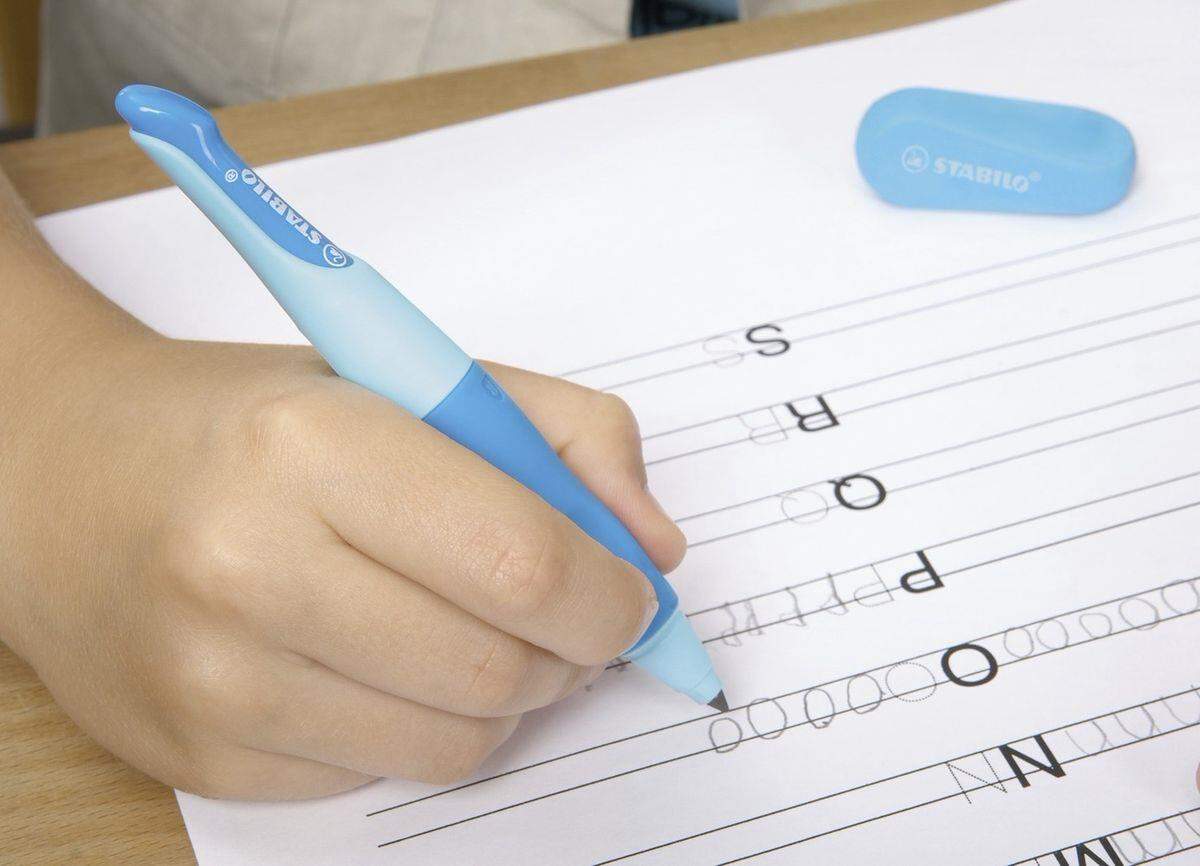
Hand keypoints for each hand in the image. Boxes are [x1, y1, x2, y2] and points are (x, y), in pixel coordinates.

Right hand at [0, 334, 684, 799]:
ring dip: (505, 693)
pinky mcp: (204, 758)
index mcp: (311, 446)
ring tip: (468, 626)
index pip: (520, 561)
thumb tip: (656, 550)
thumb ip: (564, 435)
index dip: (609, 594)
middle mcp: (248, 569)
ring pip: (459, 740)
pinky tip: (379, 659)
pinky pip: (386, 772)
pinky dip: (421, 724)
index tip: (628, 592)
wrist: (59, 477)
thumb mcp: (412, 378)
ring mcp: (216, 681)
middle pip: (502, 669)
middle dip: (571, 650)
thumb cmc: (251, 420)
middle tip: (559, 610)